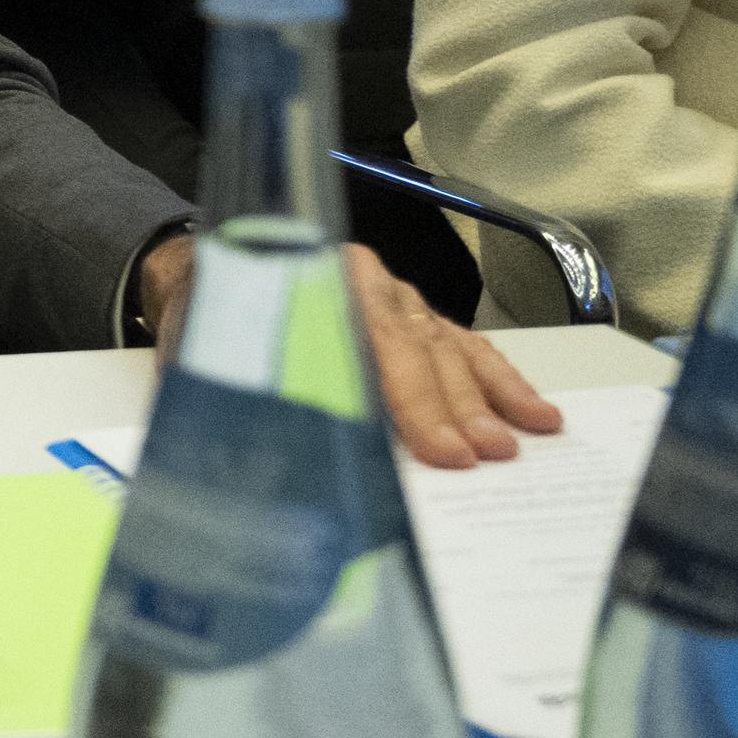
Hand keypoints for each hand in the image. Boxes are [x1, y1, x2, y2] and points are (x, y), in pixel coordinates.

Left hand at [134, 234, 562, 467]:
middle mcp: (363, 283)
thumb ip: (246, 398)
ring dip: (485, 399)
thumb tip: (282, 462)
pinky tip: (533, 412)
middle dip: (454, 407)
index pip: (372, 345)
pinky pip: (467, 347)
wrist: (205, 274)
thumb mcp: (211, 357)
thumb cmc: (207, 321)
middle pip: (417, 348)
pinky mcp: (416, 316)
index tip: (441, 453)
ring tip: (520, 441)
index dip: (410, 403)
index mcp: (310, 281)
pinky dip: (500, 380)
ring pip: (448, 348)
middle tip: (486, 456)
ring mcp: (395, 298)